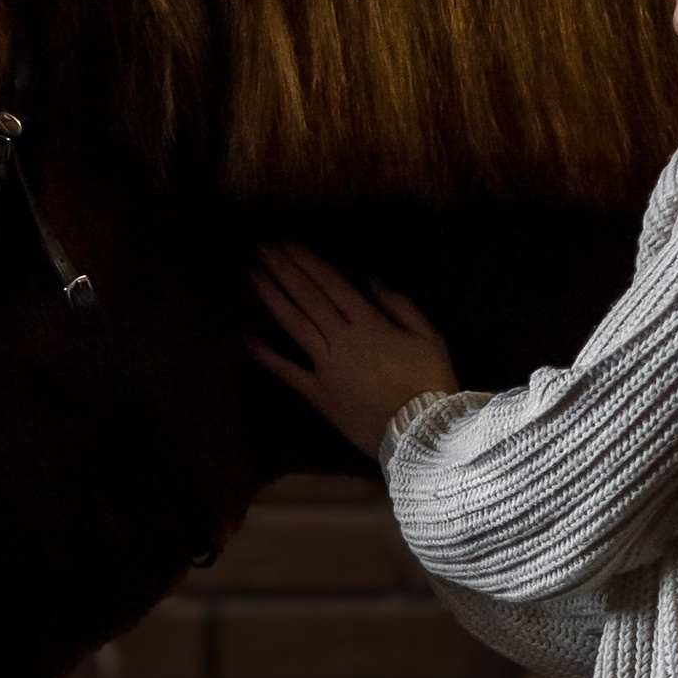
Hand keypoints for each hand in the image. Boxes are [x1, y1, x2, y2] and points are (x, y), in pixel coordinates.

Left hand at [249, 244, 455, 457]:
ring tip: (252, 276)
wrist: (421, 433)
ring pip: (294, 325)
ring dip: (272, 299)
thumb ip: (399, 304)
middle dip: (283, 270)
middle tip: (262, 248)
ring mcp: (326, 366)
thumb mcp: (428, 335)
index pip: (331, 284)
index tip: (287, 244)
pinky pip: (288, 373)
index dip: (307, 262)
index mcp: (369, 322)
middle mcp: (341, 339)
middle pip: (307, 298)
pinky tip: (246, 340)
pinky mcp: (318, 394)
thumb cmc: (430, 381)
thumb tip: (370, 280)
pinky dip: (267, 357)